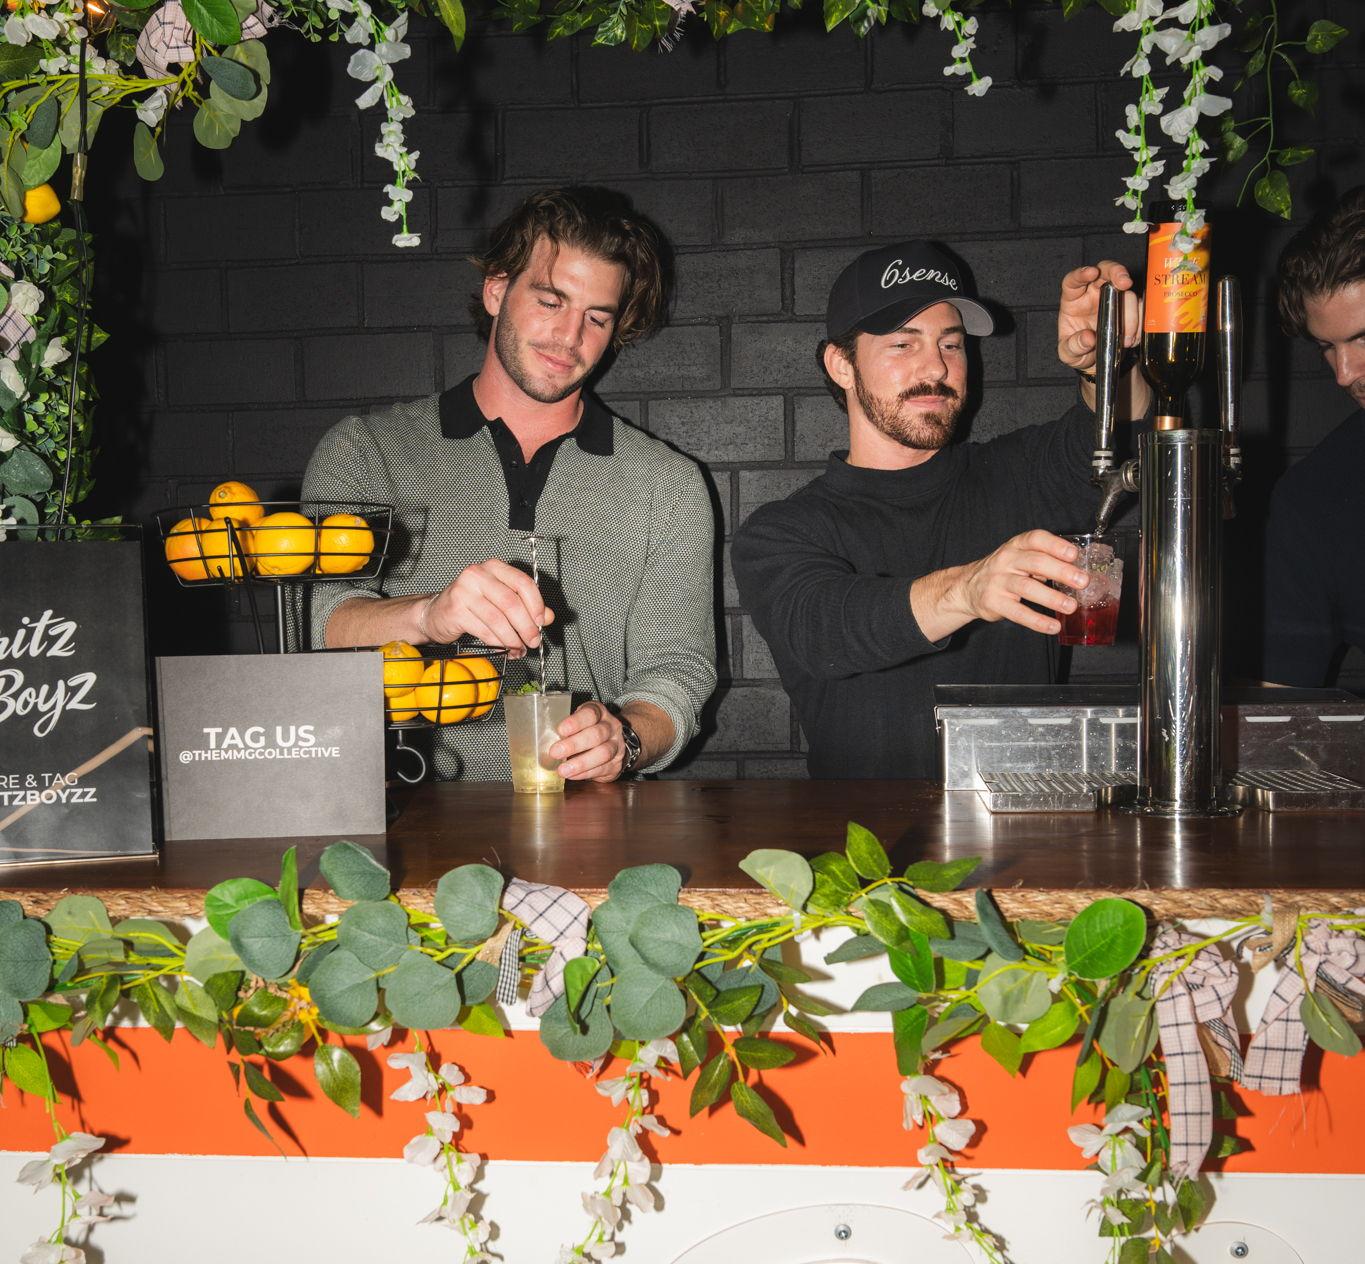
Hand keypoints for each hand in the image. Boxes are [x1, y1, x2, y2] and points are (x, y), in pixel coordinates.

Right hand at [421, 559, 552, 654]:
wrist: (435, 613)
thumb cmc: (470, 604)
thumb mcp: (500, 600)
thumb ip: (526, 606)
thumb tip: (548, 617)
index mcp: (494, 568)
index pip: (522, 583)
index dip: (536, 604)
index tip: (542, 622)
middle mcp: (478, 574)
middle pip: (511, 602)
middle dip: (526, 626)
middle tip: (533, 641)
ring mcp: (464, 591)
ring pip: (498, 619)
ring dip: (513, 639)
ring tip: (519, 648)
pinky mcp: (456, 610)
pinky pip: (484, 630)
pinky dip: (498, 643)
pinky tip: (504, 649)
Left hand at [548, 701, 625, 782]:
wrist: (612, 743)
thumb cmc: (587, 731)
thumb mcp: (578, 723)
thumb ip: (566, 729)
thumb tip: (542, 741)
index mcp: (599, 713)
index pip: (590, 714)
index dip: (575, 722)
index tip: (561, 730)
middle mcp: (610, 727)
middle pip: (596, 734)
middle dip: (574, 744)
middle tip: (555, 752)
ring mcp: (616, 745)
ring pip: (603, 753)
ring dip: (581, 763)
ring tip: (563, 770)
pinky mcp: (616, 763)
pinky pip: (602, 769)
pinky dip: (585, 773)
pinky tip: (572, 775)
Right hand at [949, 530, 1091, 635]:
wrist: (967, 587)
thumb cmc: (1003, 571)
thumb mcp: (1019, 557)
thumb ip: (1045, 560)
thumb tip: (1079, 570)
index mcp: (1016, 546)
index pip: (1035, 539)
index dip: (1055, 545)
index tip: (1074, 554)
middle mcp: (1006, 561)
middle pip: (1035, 562)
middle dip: (1061, 571)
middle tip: (1082, 581)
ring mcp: (998, 582)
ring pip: (1026, 587)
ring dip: (1051, 597)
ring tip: (1071, 606)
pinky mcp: (994, 603)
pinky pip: (1017, 613)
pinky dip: (1037, 621)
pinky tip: (1052, 626)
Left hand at [1057, 261, 1142, 372]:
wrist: (1095, 359)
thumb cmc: (1077, 350)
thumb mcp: (1068, 353)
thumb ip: (1073, 347)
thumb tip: (1088, 338)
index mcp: (1073, 299)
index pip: (1074, 280)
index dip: (1081, 273)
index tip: (1091, 273)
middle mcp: (1094, 293)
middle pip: (1105, 271)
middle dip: (1117, 273)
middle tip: (1125, 283)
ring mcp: (1114, 298)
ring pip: (1127, 293)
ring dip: (1130, 313)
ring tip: (1125, 338)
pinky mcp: (1130, 308)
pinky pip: (1140, 307)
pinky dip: (1140, 322)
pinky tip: (1133, 337)